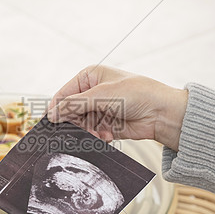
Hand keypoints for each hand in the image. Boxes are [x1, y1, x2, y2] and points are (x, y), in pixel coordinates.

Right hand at [48, 66, 187, 150]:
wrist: (162, 112)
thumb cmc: (137, 93)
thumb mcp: (103, 95)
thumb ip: (75, 104)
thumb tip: (52, 113)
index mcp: (89, 77)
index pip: (64, 93)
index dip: (57, 108)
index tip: (52, 122)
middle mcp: (92, 92)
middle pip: (69, 111)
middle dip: (75, 122)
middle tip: (83, 128)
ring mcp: (99, 109)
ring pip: (79, 125)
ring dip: (87, 130)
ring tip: (99, 132)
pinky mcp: (105, 125)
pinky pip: (91, 134)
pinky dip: (96, 136)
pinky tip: (107, 134)